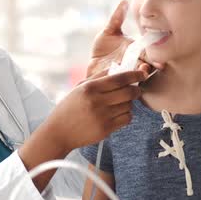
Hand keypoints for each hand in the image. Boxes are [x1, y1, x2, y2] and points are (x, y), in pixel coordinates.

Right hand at [17, 69, 145, 192]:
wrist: (59, 132)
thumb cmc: (69, 107)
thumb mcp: (79, 88)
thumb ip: (98, 77)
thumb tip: (118, 68)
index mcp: (90, 88)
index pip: (119, 78)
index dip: (134, 75)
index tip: (142, 73)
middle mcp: (97, 101)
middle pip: (128, 92)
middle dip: (136, 90)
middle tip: (135, 90)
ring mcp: (102, 117)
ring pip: (129, 106)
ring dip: (128, 103)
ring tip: (119, 103)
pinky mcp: (106, 129)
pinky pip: (126, 119)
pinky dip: (126, 115)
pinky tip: (117, 114)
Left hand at [87, 0, 162, 77]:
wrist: (91, 66)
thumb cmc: (102, 50)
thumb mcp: (108, 32)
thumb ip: (116, 18)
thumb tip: (124, 2)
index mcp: (135, 52)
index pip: (149, 53)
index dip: (154, 57)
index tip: (159, 60)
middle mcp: (134, 64)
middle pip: (146, 66)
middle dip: (147, 67)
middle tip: (145, 66)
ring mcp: (127, 75)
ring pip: (137, 77)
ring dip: (138, 75)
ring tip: (137, 73)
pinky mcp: (117, 84)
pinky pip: (123, 85)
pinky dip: (124, 83)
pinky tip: (123, 80)